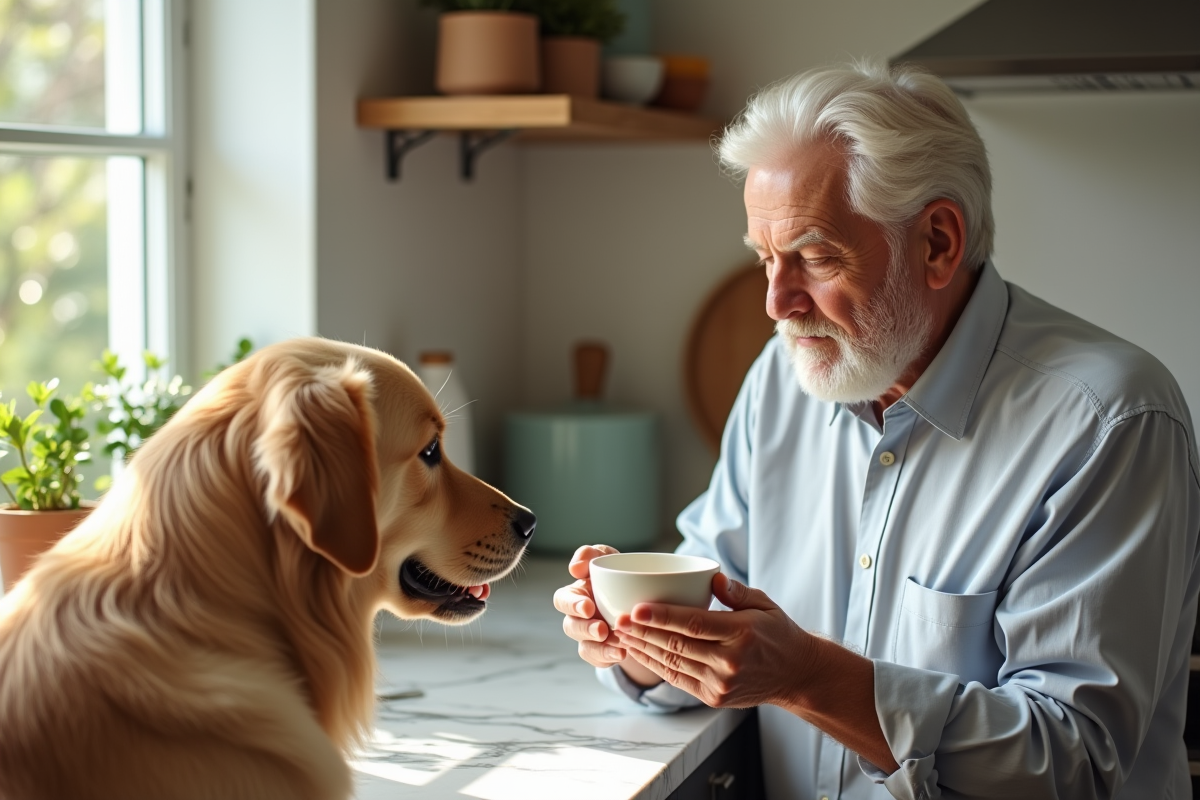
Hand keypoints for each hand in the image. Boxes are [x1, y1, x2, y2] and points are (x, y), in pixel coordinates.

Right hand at [552, 545, 628, 668]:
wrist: (644, 601)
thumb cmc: (620, 575)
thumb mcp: (610, 559)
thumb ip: (592, 554)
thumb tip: (575, 567)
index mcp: (577, 593)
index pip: (563, 600)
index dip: (572, 605)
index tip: (588, 607)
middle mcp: (579, 617)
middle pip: (570, 626)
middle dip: (585, 629)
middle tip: (602, 630)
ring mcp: (589, 637)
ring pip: (585, 647)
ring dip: (600, 647)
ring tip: (619, 644)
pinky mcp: (602, 653)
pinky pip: (600, 660)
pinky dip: (609, 657)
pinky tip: (623, 654)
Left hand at [614, 573, 814, 707]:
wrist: (796, 675)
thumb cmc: (777, 633)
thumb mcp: (764, 604)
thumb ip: (737, 591)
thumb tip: (713, 578)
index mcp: (742, 633)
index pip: (694, 623)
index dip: (661, 616)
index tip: (636, 608)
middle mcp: (730, 661)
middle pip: (677, 644)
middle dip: (643, 632)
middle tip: (618, 618)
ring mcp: (721, 683)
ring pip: (673, 664)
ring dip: (644, 649)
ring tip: (622, 634)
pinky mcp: (714, 697)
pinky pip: (678, 679)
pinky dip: (656, 665)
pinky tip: (640, 652)